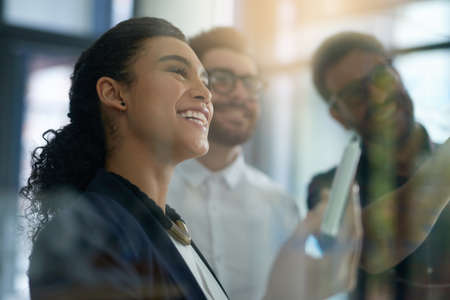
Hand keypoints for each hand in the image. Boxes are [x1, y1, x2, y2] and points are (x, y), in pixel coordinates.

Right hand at [263, 185, 361, 299]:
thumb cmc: (282, 278)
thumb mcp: (292, 246)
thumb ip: (310, 223)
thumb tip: (325, 201)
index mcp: (337, 270)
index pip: (351, 231)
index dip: (350, 207)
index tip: (347, 187)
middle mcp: (348, 276)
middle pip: (355, 236)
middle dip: (351, 211)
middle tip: (347, 189)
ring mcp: (346, 279)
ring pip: (352, 242)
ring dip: (347, 220)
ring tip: (341, 200)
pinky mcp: (341, 279)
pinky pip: (346, 250)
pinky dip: (342, 233)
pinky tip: (336, 219)